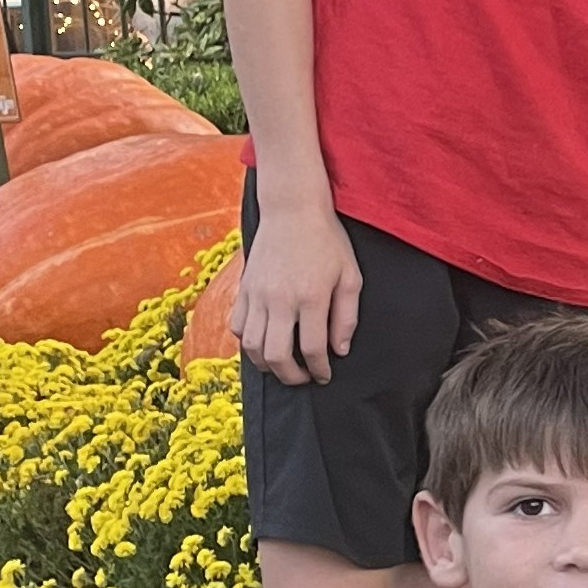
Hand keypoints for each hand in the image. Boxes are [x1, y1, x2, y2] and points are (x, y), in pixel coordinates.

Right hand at [236, 196, 363, 384]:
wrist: (292, 210)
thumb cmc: (327, 242)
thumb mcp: (350, 276)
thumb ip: (346, 317)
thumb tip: (340, 350)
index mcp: (311, 297)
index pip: (313, 349)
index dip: (320, 369)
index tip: (324, 375)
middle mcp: (280, 299)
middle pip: (277, 356)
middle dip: (291, 376)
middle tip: (303, 378)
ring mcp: (257, 294)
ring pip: (252, 347)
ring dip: (267, 365)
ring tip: (283, 366)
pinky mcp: (244, 289)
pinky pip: (237, 327)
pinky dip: (248, 343)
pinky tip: (264, 343)